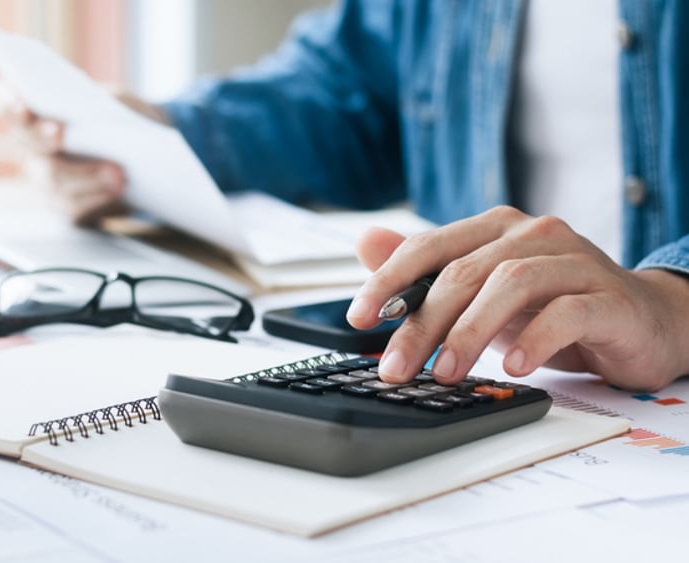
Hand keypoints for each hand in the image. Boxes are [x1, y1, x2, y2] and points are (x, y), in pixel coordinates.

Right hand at [0, 81, 168, 224]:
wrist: (139, 155)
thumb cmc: (119, 118)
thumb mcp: (117, 100)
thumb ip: (104, 102)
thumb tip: (99, 117)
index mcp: (33, 108)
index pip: (2, 101)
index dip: (6, 103)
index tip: (22, 105)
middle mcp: (29, 143)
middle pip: (26, 141)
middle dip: (43, 137)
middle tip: (61, 132)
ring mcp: (41, 177)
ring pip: (51, 178)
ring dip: (85, 174)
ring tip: (117, 172)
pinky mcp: (62, 205)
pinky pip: (70, 206)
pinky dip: (96, 198)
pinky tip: (116, 191)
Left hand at [346, 206, 688, 391]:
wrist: (640, 321)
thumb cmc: (551, 306)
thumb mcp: (480, 292)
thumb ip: (426, 270)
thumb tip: (366, 243)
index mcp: (495, 229)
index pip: (430, 246)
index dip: (389, 281)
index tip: (358, 318)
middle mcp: (533, 234)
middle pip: (463, 272)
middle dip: (422, 324)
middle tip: (396, 367)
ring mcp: (574, 261)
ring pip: (511, 284)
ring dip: (470, 332)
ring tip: (446, 372)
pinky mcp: (607, 297)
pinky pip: (566, 313)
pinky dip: (534, 340)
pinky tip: (513, 367)